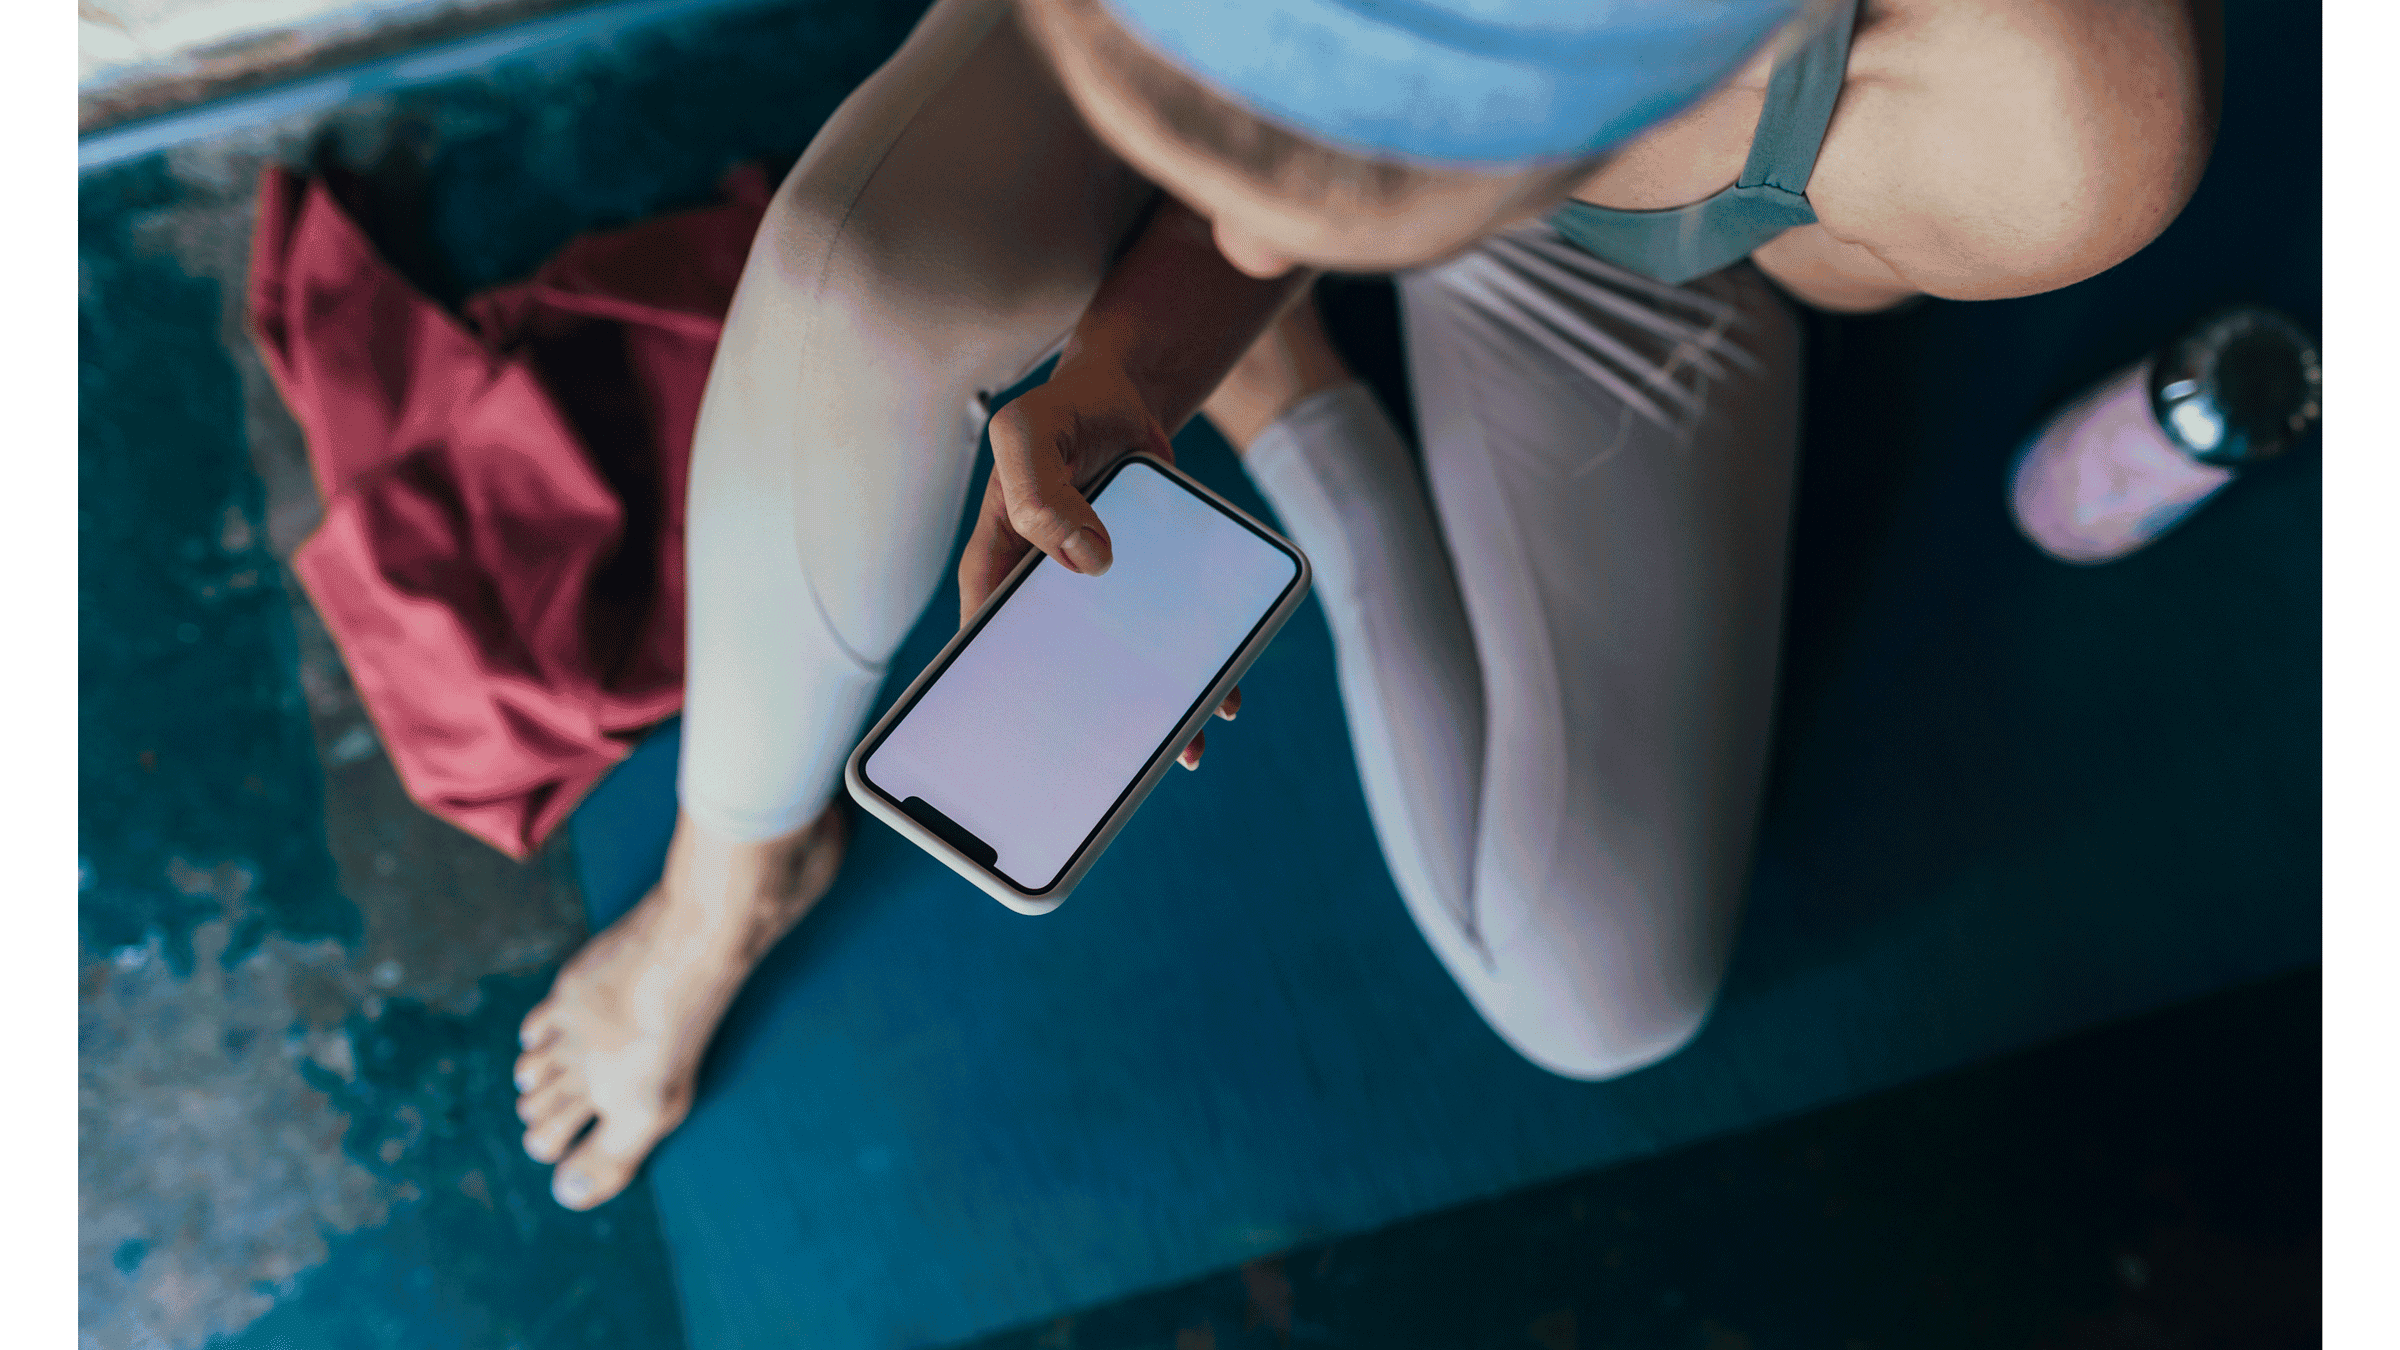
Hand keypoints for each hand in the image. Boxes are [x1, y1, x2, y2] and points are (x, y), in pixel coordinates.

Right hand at [959, 353, 1238, 768]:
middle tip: (1121, 765)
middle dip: (1088, 724)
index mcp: (996, 568)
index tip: (1025, 748)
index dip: (999, 699)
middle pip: (1059, 673)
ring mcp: (1095, 594)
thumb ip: (1041, 494)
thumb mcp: (1029, 436)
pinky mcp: (1143, 584)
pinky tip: (1223, 695)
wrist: (1123, 394)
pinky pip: (1165, 635)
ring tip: (1188, 749)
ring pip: (1118, 666)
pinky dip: (1195, 666)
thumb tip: (1089, 559)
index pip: (985, 646)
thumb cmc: (1061, 411)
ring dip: (1154, 708)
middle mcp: (1043, 592)